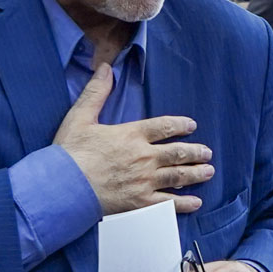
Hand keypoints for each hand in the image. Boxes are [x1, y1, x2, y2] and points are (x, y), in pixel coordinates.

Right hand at [53, 64, 210, 214]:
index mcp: (131, 135)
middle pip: (177, 152)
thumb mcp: (80, 117)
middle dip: (195, 152)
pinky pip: (168, 203)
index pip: (164, 126)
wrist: (65, 187)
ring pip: (178, 176)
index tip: (191, 126)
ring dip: (196, 173)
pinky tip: (196, 202)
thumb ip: (96, 92)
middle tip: (207, 153)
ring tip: (208, 171)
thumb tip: (105, 68)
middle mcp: (144, 157)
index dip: (180, 125)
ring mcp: (144, 181)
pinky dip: (184, 203)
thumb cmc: (70, 153)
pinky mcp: (140, 203)